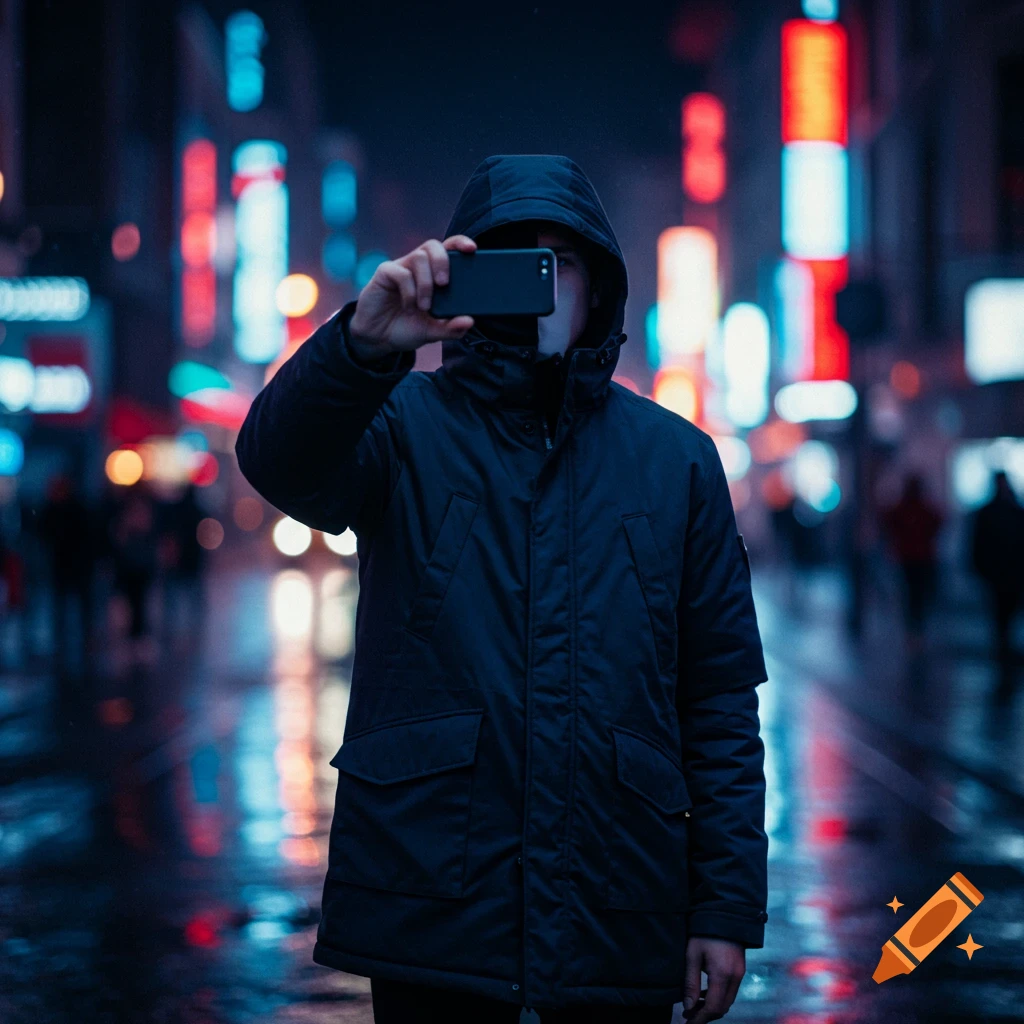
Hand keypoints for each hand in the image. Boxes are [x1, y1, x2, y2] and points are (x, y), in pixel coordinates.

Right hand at [348, 235, 476, 358]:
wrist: (379, 338)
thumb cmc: (407, 328)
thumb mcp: (432, 331)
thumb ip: (451, 328)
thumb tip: (469, 321)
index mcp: (433, 274)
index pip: (448, 249)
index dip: (460, 243)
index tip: (472, 249)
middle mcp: (418, 267)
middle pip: (433, 246)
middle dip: (443, 262)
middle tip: (444, 284)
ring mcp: (401, 268)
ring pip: (419, 257)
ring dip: (425, 283)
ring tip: (424, 307)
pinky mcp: (385, 273)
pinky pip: (400, 272)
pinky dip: (409, 291)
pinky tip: (408, 306)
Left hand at [683, 937, 744, 1022]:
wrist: (724, 914)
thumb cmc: (704, 932)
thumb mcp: (692, 955)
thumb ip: (691, 982)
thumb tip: (688, 1006)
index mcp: (723, 975)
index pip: (714, 1008)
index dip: (700, 1019)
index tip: (688, 1022)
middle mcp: (735, 977)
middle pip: (722, 1008)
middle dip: (705, 1015)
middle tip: (688, 1015)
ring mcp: (740, 973)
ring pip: (727, 1001)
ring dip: (711, 1007)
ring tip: (692, 1006)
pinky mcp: (740, 969)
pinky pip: (730, 991)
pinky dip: (717, 997)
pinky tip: (703, 994)